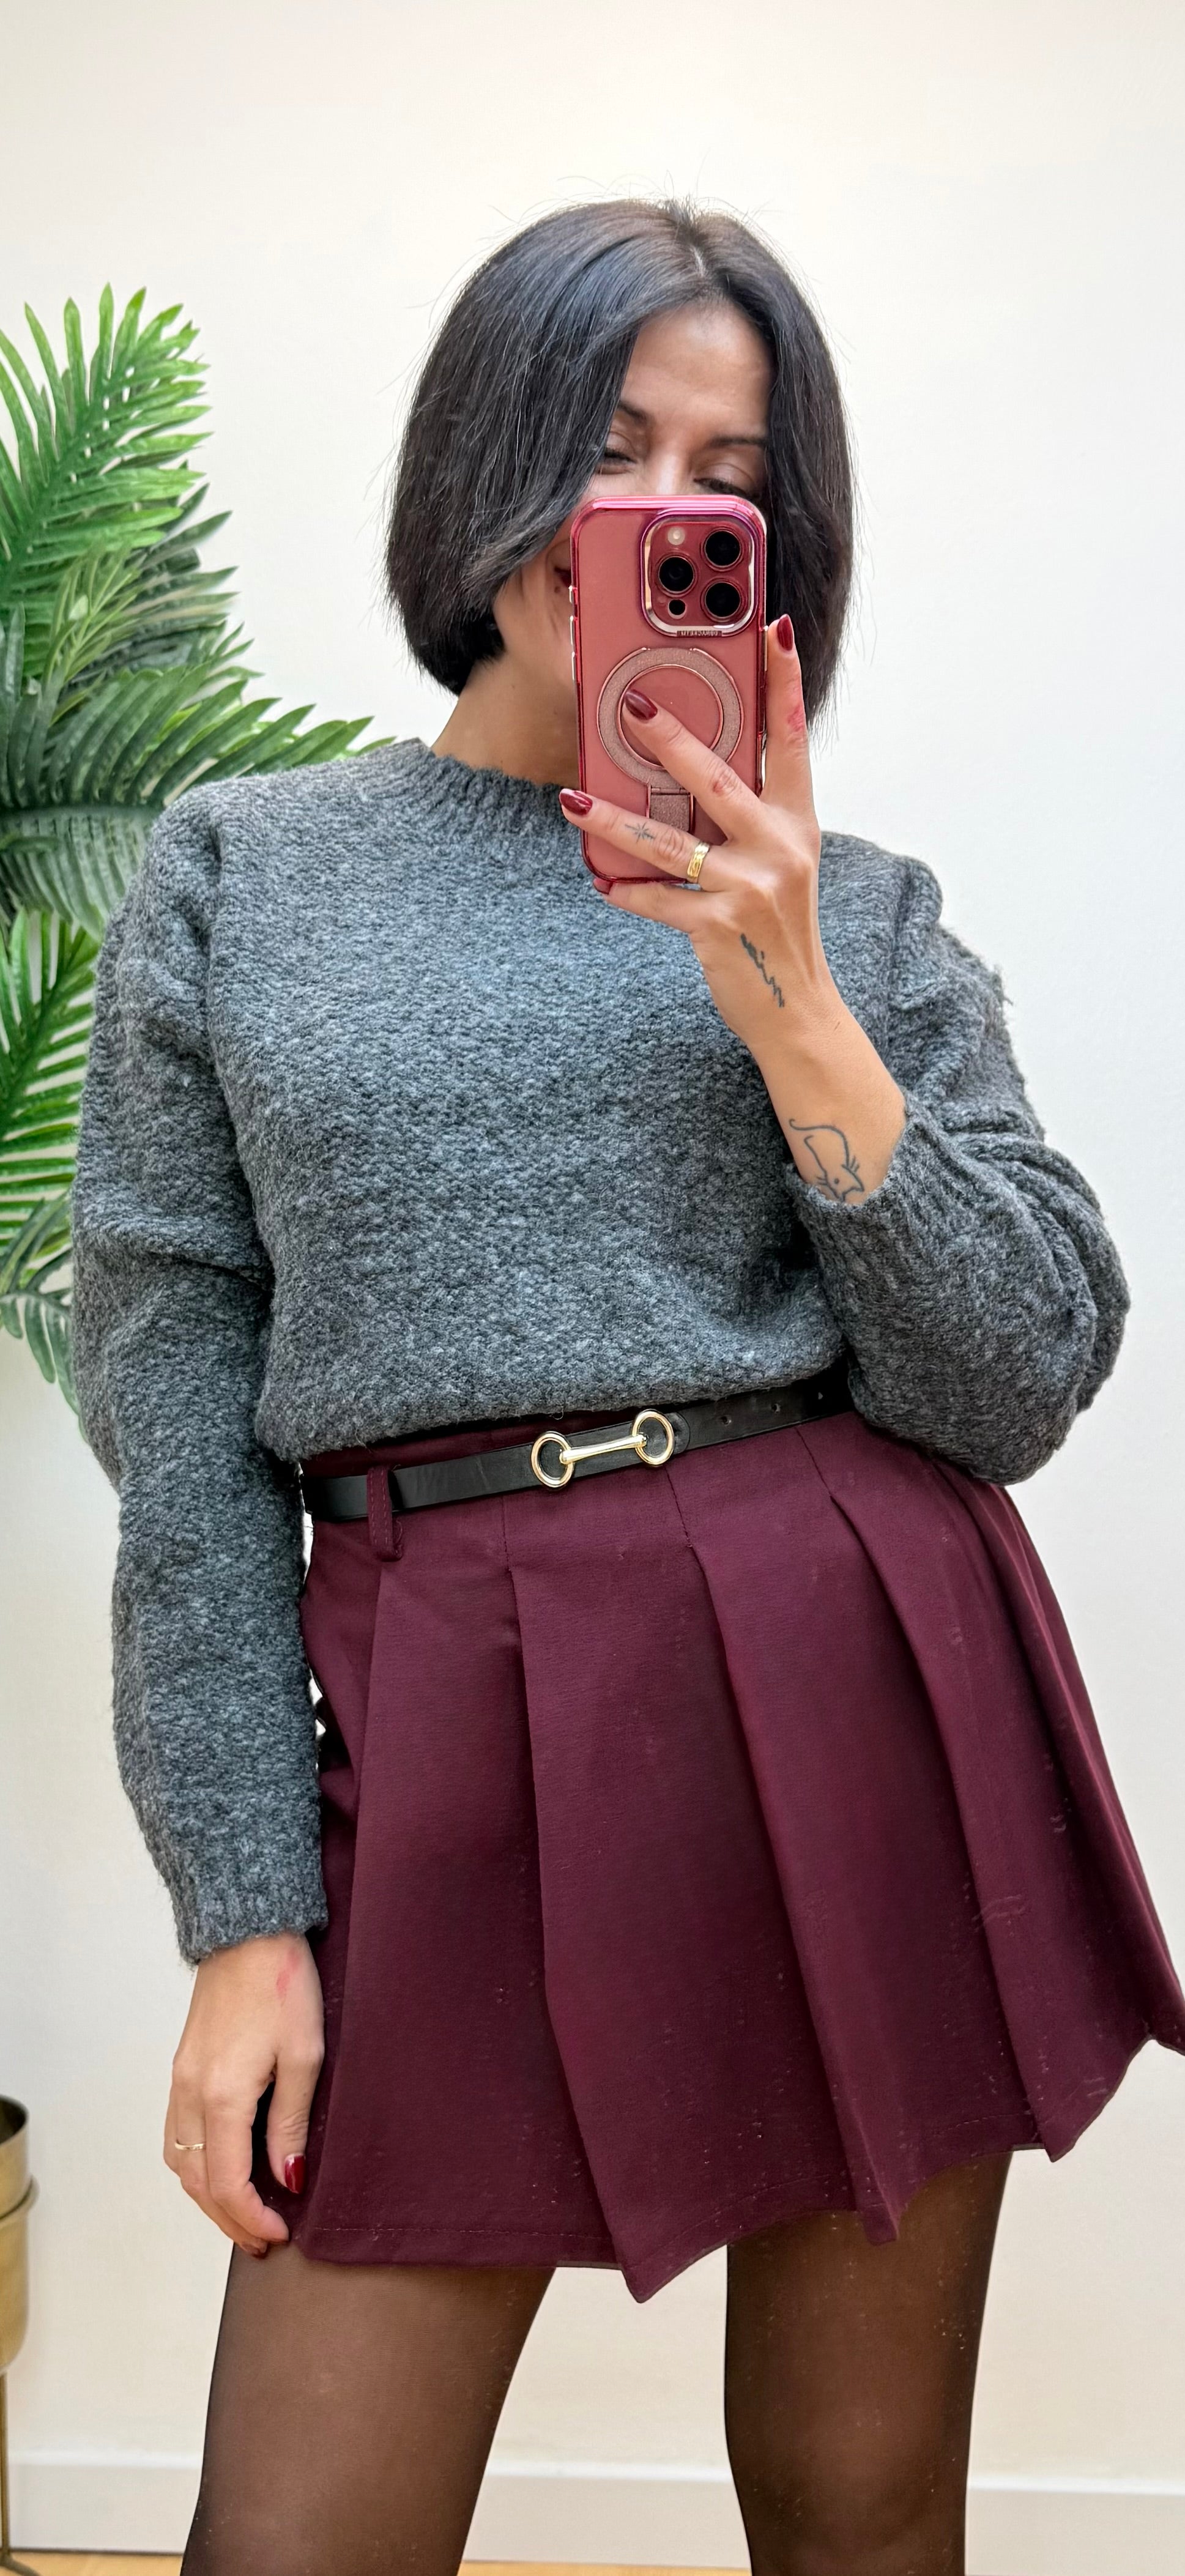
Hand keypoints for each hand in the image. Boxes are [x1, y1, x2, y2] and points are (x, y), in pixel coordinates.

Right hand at [164, 1931, 323, 2257]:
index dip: (251, 2218)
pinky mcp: (181, 2067)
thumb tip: (289, 2177)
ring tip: (243, 2213)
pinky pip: (177, 2134)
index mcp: (221, 2095)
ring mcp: (180, 2079)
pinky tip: (221, 2167)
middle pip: (197, 2182)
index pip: (226, 2183)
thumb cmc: (281, 1985)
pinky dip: (195, 2164)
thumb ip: (292, 2123)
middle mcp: (190, 2093)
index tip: (279, 2233)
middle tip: (262, 2239)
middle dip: (229, 2218)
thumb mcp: (304, 2056)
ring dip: (207, 2196)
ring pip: (180, 2161)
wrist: (249, 1932)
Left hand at [558, 615, 904, 1201]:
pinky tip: (600, 882)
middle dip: (667, 736)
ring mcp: (751, 887)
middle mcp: (780, 846)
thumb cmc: (776, 930)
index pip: (790, 738)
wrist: (797, 1012)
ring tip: (572, 799)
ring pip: (670, 841)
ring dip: (614, 819)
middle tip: (625, 699)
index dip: (780, 681)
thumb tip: (682, 770)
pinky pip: (657, 900)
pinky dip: (625, 892)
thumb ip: (745, 816)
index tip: (769, 625)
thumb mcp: (778, 864)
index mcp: (797, 821)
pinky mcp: (719, 927)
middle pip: (716, 776)